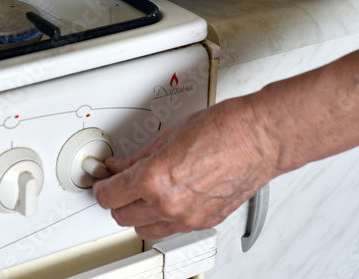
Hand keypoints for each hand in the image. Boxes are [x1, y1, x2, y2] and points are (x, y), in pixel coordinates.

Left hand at [92, 96, 276, 239]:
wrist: (258, 138)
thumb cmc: (222, 128)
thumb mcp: (168, 135)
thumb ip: (139, 157)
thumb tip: (121, 166)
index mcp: (154, 179)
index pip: (109, 196)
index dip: (100, 187)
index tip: (101, 181)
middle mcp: (168, 204)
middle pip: (122, 216)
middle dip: (116, 200)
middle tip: (117, 184)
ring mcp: (187, 218)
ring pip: (145, 230)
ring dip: (138, 214)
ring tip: (141, 194)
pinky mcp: (204, 223)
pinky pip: (171, 229)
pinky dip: (163, 218)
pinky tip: (166, 199)